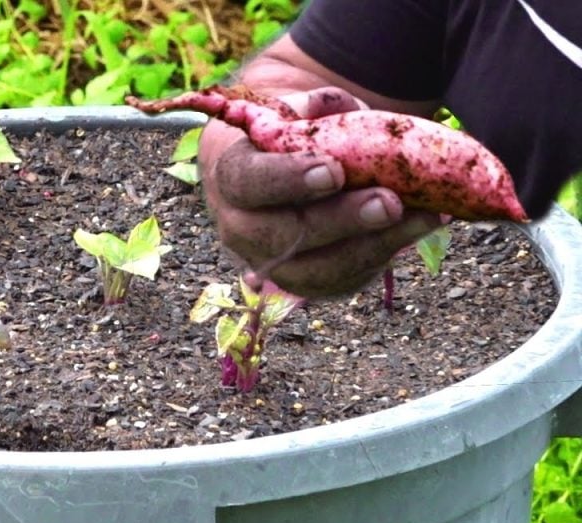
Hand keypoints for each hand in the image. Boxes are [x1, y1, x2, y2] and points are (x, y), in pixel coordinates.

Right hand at [197, 86, 442, 297]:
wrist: (282, 172)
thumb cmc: (293, 136)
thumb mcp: (298, 112)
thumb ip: (316, 108)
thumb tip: (335, 105)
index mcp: (232, 178)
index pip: (249, 183)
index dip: (288, 179)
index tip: (334, 170)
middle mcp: (241, 228)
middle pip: (285, 234)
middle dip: (342, 220)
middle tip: (390, 202)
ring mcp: (271, 263)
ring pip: (316, 269)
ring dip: (373, 245)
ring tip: (422, 217)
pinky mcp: (304, 283)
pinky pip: (342, 281)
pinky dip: (384, 256)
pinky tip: (419, 227)